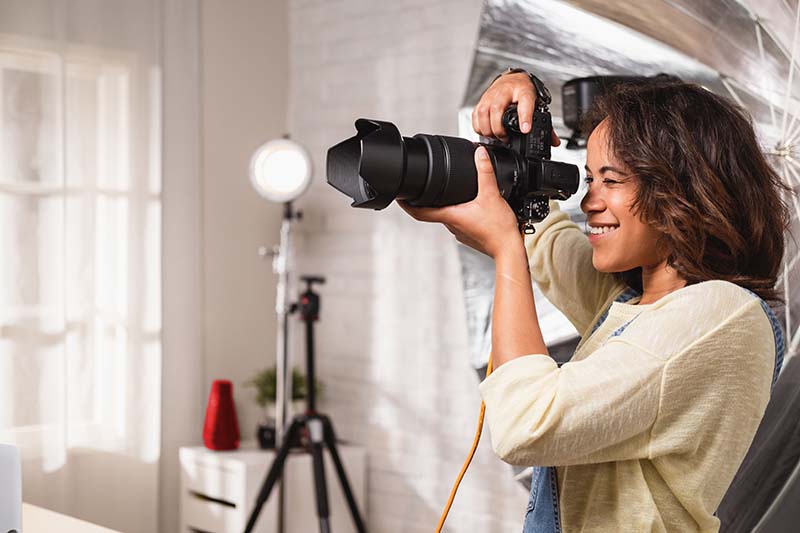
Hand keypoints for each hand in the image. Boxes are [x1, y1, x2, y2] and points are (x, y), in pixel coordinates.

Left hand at [398, 146, 521, 258]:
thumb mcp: (492, 195)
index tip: (399, 197)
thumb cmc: (499, 229)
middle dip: (424, 200)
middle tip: (417, 190)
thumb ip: (485, 172)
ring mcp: (459, 231)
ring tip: (442, 193)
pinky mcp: (468, 234)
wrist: (509, 249)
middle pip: (431, 212)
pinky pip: (457, 221)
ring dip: (442, 206)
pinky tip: (465, 206)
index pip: (420, 211)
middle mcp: (452, 225)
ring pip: (445, 216)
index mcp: (451, 216)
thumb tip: (479, 154)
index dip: (406, 204)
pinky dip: (456, 212)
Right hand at [472, 71, 560, 145]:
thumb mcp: (536, 103)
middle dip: (499, 128)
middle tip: (505, 139)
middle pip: (497, 109)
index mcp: (524, 91)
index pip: (525, 102)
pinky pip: (476, 115)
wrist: (512, 79)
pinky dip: (479, 126)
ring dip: (487, 129)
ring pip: (483, 112)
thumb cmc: (523, 91)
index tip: (525, 129)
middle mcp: (505, 91)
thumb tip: (553, 142)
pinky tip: (486, 132)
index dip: (525, 117)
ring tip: (495, 137)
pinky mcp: (482, 100)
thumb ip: (545, 123)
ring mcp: (491, 95)